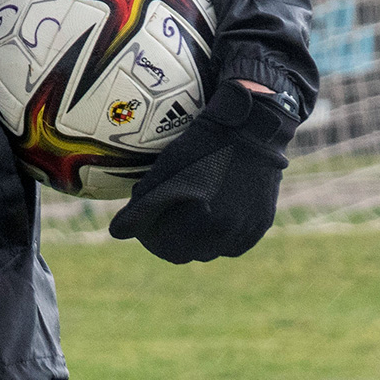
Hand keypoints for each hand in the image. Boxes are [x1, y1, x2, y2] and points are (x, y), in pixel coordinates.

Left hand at [108, 79, 295, 262]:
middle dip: (174, 240)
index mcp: (208, 229)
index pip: (172, 252)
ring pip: (216, 249)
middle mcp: (232, 236)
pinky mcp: (263, 220)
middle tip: (160, 219)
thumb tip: (115, 233)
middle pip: (193, 253)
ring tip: (185, 215)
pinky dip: (221, 234)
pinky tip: (211, 214)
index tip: (144, 226)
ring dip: (198, 239)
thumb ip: (141, 207)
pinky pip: (236, 240)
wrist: (251, 127)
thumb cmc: (205, 146)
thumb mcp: (168, 172)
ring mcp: (251, 230)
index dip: (154, 240)